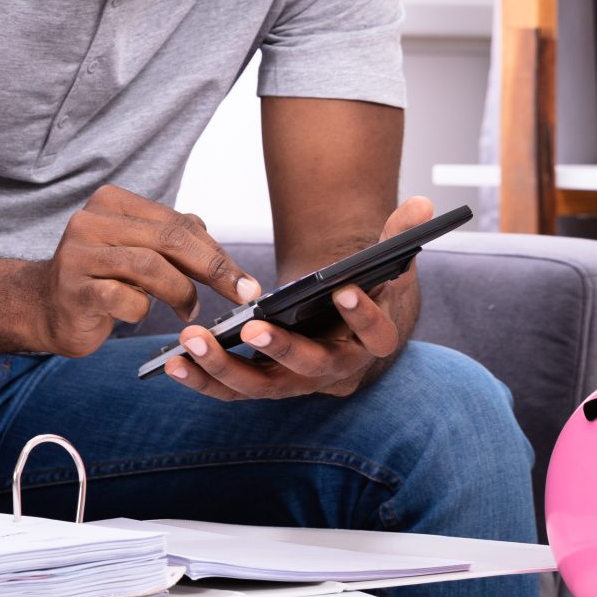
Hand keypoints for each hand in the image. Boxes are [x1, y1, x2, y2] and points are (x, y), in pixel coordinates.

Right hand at [23, 185, 262, 357]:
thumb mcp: (138, 249)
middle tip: (240, 294)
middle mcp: (91, 220)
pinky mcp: (73, 289)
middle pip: (169, 239)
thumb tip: (214, 240)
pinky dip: (142, 310)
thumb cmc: (101, 277)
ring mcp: (78, 254)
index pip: (178, 223)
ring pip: (150, 267)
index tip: (245, 281)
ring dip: (181, 293)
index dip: (217, 253)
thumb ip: (173, 237)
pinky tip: (138, 313)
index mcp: (111, 202)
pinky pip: (125, 298)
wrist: (46, 307)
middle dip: (213, 269)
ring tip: (187, 310)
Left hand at [159, 195, 431, 400]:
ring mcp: (295, 383)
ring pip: (260, 386)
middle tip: (253, 328)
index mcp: (371, 342)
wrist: (338, 320)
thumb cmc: (361, 288)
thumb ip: (399, 234)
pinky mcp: (261, 385)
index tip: (346, 291)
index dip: (365, 316)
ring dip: (224, 368)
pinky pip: (230, 390)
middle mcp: (334, 371)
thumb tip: (424, 206)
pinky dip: (201, 380)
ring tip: (191, 342)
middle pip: (309, 369)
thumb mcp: (385, 262)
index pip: (377, 336)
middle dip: (280, 349)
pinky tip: (172, 363)